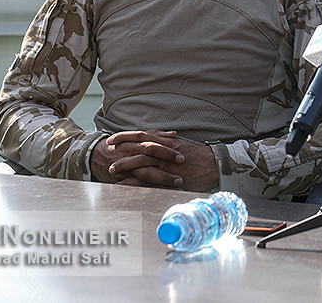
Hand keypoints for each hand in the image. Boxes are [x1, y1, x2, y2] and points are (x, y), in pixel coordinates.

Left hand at [91, 131, 219, 190]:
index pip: (142, 135)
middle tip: (107, 152)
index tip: (113, 138)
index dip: (125, 136)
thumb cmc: (199, 156)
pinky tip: (127, 185)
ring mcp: (166, 162)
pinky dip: (137, 181)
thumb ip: (167, 143)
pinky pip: (150, 178)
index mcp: (166, 141)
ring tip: (112, 170)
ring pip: (141, 161)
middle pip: (138, 146)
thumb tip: (157, 140)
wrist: (213, 164)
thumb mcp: (181, 145)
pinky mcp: (169, 175)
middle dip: (121, 149)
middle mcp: (164, 149)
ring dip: (125, 165)